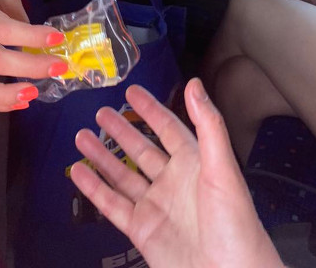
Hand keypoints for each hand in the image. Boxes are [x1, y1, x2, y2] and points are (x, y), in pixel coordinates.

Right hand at [70, 79, 283, 267]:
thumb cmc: (236, 224)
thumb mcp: (223, 168)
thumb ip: (208, 124)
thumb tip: (194, 84)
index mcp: (195, 162)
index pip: (168, 128)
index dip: (150, 109)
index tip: (133, 92)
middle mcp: (173, 181)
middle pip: (141, 149)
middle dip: (122, 130)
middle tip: (101, 112)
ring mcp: (156, 206)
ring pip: (122, 175)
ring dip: (102, 156)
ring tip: (82, 136)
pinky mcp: (142, 230)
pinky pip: (113, 205)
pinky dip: (94, 188)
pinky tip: (80, 173)